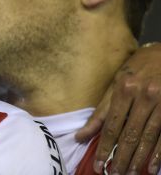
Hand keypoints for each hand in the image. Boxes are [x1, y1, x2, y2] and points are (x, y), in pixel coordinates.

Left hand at [76, 43, 160, 174]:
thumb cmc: (136, 69)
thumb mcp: (115, 84)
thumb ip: (101, 111)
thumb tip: (81, 135)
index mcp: (123, 89)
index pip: (111, 124)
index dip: (104, 147)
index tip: (99, 164)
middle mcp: (142, 96)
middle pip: (130, 133)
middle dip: (121, 157)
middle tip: (114, 174)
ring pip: (148, 137)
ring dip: (139, 158)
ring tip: (129, 173)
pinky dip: (159, 153)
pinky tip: (152, 167)